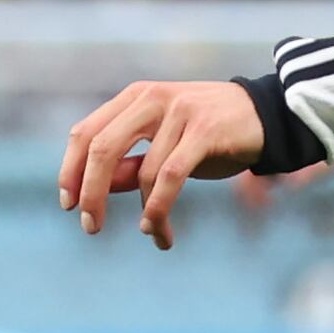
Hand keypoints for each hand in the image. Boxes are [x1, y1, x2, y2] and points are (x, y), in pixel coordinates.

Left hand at [57, 77, 264, 247]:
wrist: (265, 116)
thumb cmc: (208, 133)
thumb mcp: (163, 146)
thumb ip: (129, 164)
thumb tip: (93, 190)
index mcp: (134, 98)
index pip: (85, 133)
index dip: (71, 170)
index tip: (68, 204)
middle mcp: (151, 99)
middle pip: (102, 149)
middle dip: (91, 193)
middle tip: (91, 227)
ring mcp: (178, 112)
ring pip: (142, 172)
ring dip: (144, 214)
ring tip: (152, 234)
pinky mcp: (204, 130)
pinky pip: (170, 177)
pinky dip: (159, 209)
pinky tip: (158, 230)